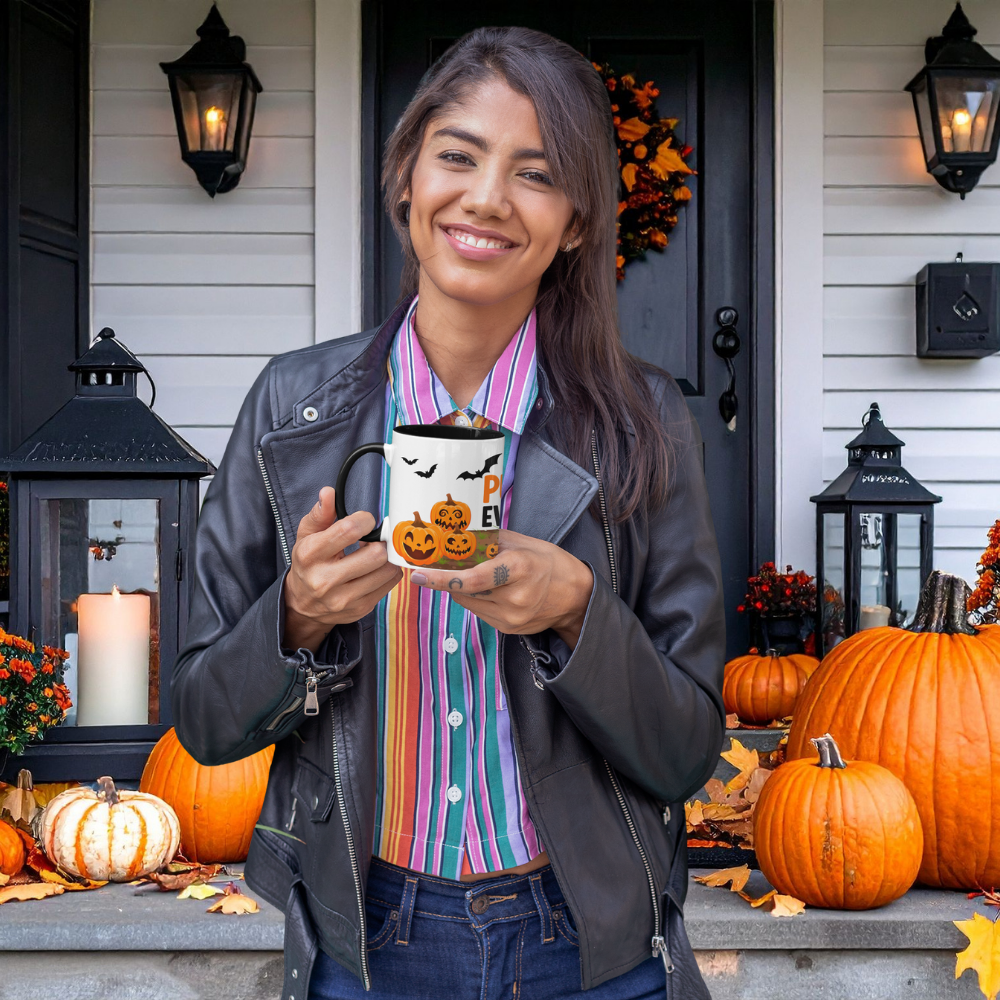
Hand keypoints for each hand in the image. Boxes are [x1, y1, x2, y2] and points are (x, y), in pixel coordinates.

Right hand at [283, 487, 402, 652]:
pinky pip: (391, 583)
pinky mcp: (361, 608)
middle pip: (375, 554)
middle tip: (374, 539)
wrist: (302, 605)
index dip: (365, 520)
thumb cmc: (308, 564)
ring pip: (387, 570)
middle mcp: (325, 580)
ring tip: (374, 553)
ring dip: (387, 557)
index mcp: (310, 555)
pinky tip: (376, 567)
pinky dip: (389, 571)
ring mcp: (345, 598)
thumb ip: (320, 513)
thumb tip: (329, 493)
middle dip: (380, 541)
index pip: (349, 530)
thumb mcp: (306, 536)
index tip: (365, 521)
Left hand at [409, 530, 593, 648]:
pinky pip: (478, 612)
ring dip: (461, 588)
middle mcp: (514, 598)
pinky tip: (486, 588)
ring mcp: (511, 618)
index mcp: (519, 569)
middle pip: (464, 591)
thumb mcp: (520, 542)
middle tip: (434, 563)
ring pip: (468, 602)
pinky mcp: (507, 629)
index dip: (441, 578)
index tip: (416, 574)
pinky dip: (474, 598)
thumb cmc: (547, 561)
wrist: (575, 596)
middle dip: (447, 578)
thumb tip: (452, 535)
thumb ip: (486, 541)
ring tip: (470, 573)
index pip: (471, 579)